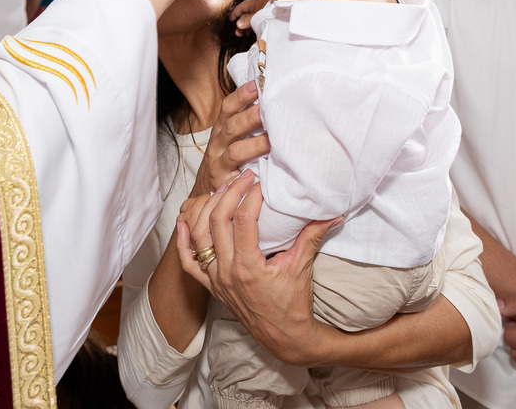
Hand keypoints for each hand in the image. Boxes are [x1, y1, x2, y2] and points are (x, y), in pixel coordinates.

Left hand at [175, 171, 340, 366]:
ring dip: (206, 209)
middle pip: (218, 221)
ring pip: (199, 236)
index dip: (251, 196)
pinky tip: (184, 221)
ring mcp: (216, 279)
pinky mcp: (211, 286)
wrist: (284, 338)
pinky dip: (183, 241)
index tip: (261, 182)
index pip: (244, 220)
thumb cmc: (294, 305)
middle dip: (229, 193)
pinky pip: (188, 262)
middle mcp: (227, 272)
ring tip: (221, 190)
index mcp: (249, 267)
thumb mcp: (302, 267)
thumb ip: (312, 236)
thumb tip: (332, 212)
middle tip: (243, 177)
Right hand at [190, 81, 268, 194]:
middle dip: (249, 116)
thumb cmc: (226, 163)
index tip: (256, 84)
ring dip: (255, 144)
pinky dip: (250, 172)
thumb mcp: (231, 141)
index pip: (228, 109)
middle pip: (231, 126)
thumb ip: (246, 126)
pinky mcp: (225, 183)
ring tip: (271, 138)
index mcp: (221, 131)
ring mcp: (219, 164)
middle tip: (266, 107)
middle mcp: (218, 145)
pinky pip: (238, 177)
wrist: (207, 195)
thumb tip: (270, 106)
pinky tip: (264, 169)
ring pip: (235, 151)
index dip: (240, 96)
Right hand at [230, 0, 269, 35]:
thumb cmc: (273, 11)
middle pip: (245, 15)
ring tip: (243, 34)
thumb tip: (238, 24)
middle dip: (240, 23)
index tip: (231, 20)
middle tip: (238, 32)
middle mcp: (257, 7)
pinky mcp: (265, 18)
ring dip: (245, 26)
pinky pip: (255, 21)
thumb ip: (248, 20)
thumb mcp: (258, 16)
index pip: (241, 7)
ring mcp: (261, 12)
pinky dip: (252, 26)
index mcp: (254, 3)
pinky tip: (250, 32)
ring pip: (250, 19)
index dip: (235, 13)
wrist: (286, 15)